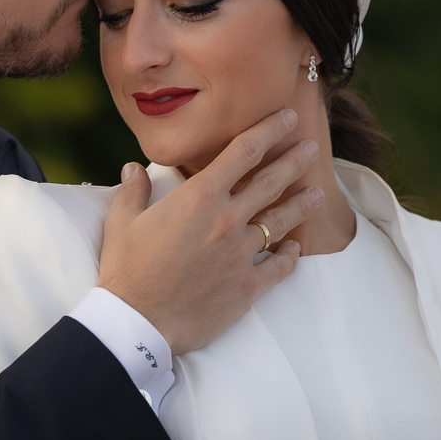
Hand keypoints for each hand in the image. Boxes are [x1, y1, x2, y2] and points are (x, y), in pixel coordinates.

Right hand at [97, 108, 325, 355]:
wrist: (138, 321)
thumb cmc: (127, 269)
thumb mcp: (122, 221)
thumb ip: (133, 191)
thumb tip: (132, 169)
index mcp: (200, 197)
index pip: (244, 152)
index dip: (269, 130)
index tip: (286, 118)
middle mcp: (227, 219)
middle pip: (272, 182)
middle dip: (294, 160)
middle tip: (311, 148)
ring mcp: (242, 253)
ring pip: (281, 221)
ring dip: (302, 204)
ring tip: (317, 192)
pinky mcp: (248, 286)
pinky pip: (279, 266)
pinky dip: (289, 255)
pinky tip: (294, 248)